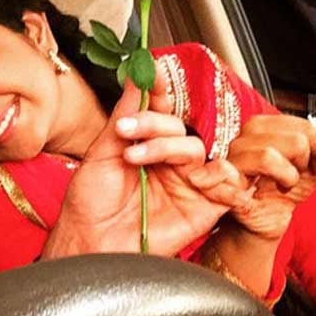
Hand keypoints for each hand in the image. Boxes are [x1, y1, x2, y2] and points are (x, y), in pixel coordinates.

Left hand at [42, 80, 246, 258]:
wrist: (90, 244)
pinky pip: (225, 183)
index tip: (151, 70)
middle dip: (154, 123)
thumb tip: (135, 77)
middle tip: (126, 131)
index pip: (160, 112)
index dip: (159, 90)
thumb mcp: (101, 153)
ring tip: (134, 157)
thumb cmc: (90, 206)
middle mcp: (168, 162)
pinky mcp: (203, 207)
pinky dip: (216, 173)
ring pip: (195, 149)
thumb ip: (124, 116)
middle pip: (179, 127)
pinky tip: (187, 175)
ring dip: (167, 146)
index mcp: (145, 146)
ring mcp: (186, 183)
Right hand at [224, 115, 315, 238]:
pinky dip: (255, 193)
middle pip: (296, 142)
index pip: (308, 129)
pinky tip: (262, 196)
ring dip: (287, 178)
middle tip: (293, 176)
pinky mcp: (223, 186)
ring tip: (283, 185)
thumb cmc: (286, 186)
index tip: (306, 164)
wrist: (265, 218)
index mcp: (263, 126)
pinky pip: (239, 183)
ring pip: (268, 156)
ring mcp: (229, 162)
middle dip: (304, 165)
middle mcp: (242, 138)